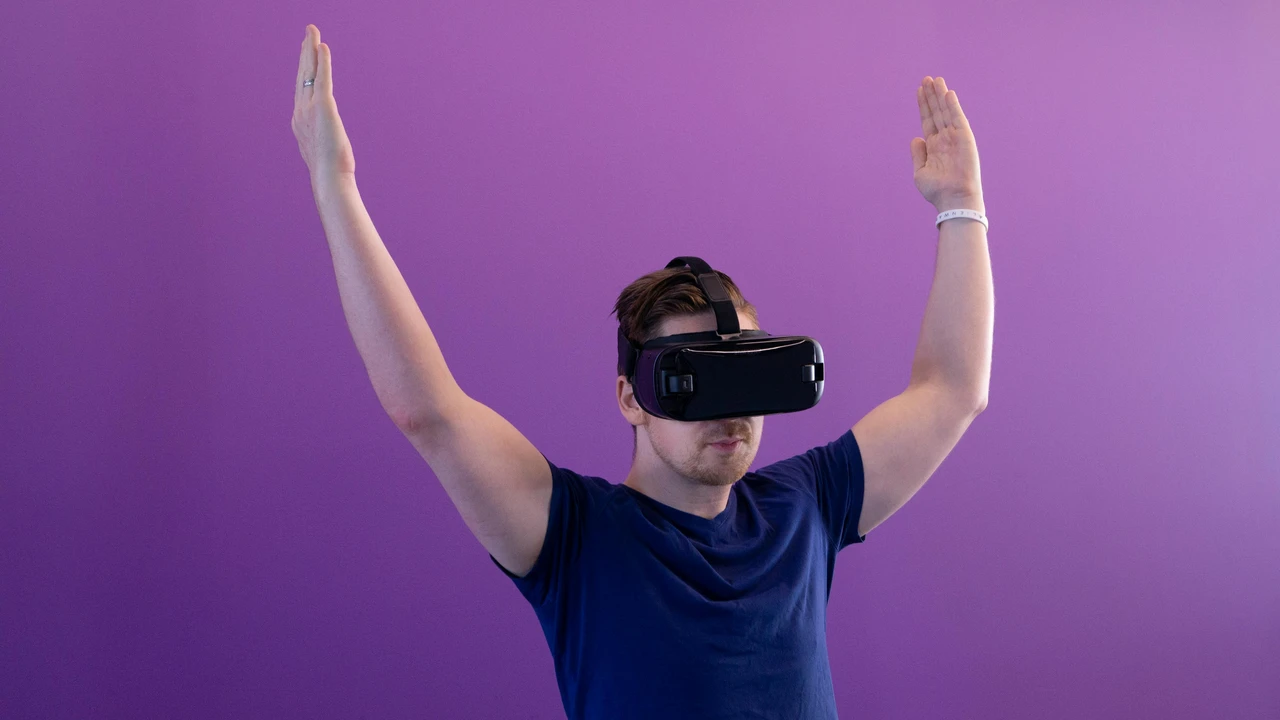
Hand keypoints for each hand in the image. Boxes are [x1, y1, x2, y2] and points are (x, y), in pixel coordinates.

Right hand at [292, 25, 355, 181]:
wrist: (328, 179)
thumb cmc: (330, 172)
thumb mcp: (322, 152)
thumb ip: (321, 141)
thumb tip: (328, 143)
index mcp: (299, 122)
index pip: (301, 90)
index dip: (303, 70)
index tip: (306, 55)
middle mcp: (299, 112)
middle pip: (302, 76)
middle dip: (304, 53)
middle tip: (307, 35)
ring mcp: (308, 108)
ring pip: (309, 72)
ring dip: (310, 50)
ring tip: (312, 32)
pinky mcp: (323, 107)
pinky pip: (322, 78)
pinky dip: (323, 61)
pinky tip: (323, 47)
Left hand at [910, 76, 982, 212]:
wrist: (953, 199)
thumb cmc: (937, 190)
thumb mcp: (920, 172)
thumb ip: (918, 154)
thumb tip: (915, 138)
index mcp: (934, 146)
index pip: (928, 120)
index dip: (923, 105)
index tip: (919, 90)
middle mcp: (945, 139)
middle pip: (937, 112)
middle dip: (931, 95)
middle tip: (926, 79)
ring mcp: (955, 138)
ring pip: (947, 112)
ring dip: (941, 95)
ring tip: (935, 79)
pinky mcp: (965, 139)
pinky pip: (958, 118)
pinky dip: (953, 106)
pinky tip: (948, 93)